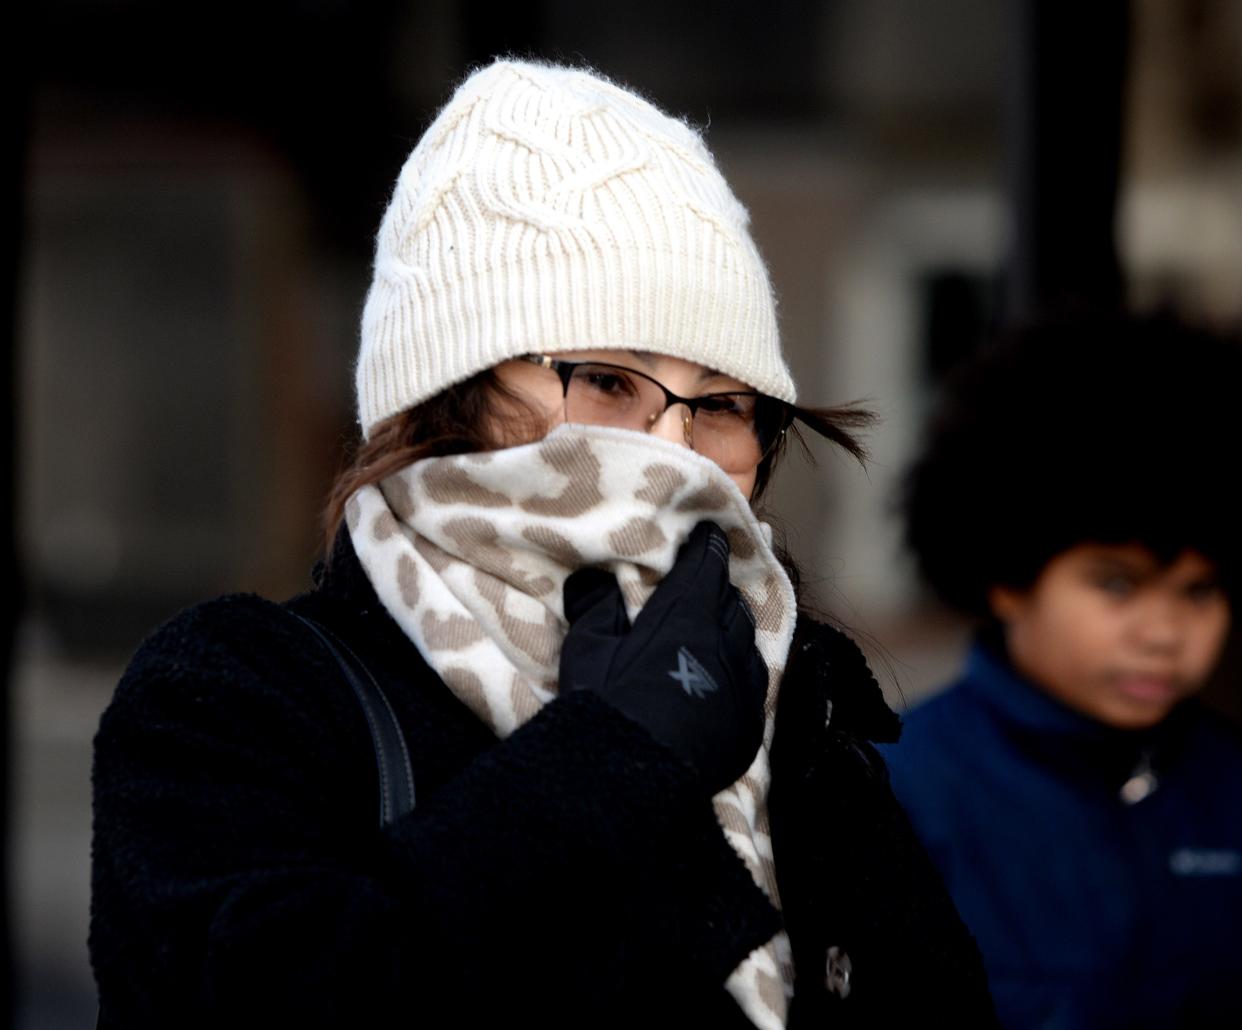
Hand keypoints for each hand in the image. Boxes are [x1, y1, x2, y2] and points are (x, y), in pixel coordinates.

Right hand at [560, 521, 768, 794]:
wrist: (629, 777)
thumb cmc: (605, 704)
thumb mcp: (589, 648)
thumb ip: (598, 606)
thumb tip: (595, 578)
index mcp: (687, 614)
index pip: (707, 565)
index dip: (709, 546)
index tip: (709, 534)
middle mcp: (725, 643)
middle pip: (731, 602)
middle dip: (719, 589)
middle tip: (704, 585)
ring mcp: (742, 686)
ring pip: (747, 643)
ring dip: (733, 630)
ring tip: (718, 631)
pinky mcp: (748, 726)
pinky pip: (752, 687)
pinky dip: (740, 674)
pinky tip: (726, 680)